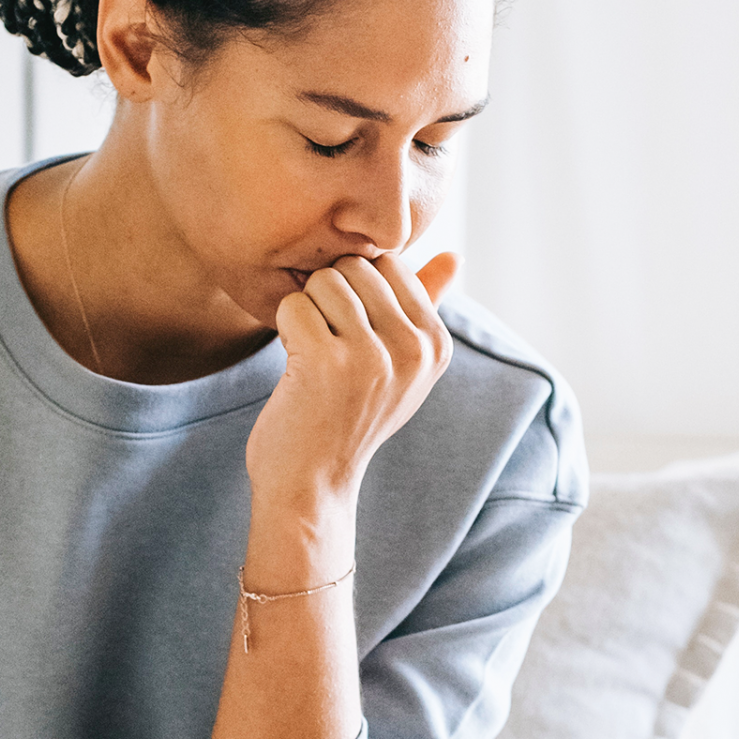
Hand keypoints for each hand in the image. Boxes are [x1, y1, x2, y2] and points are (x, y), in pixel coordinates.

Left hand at [246, 252, 459, 504]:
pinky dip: (283, 329)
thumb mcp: (402, 365)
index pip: (391, 264)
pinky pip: (293, 304)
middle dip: (328, 296)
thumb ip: (426, 305)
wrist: (313, 483)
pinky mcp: (326, 362)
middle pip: (354, 267)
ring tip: (313, 354)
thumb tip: (455, 255)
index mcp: (436, 345)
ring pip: (323, 281)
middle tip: (328, 344)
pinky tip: (295, 363)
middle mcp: (412, 349)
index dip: (358, 288)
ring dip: (305, 312)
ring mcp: (371, 356)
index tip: (352, 331)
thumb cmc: (350, 415)